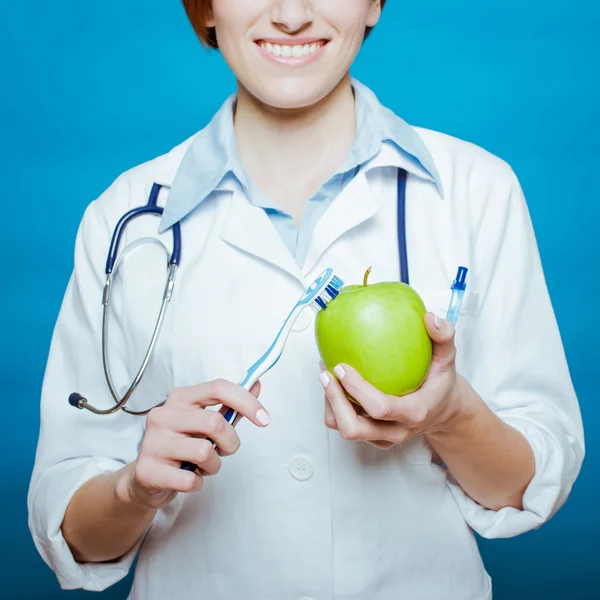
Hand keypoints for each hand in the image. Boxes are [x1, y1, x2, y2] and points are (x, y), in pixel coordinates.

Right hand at [119, 379, 268, 508]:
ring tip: (200, 465)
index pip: (218, 388)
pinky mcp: (147, 470)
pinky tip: (186, 478)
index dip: (246, 401)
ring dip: (213, 465)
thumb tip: (255, 383)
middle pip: (214, 422)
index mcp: (180, 397)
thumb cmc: (181, 446)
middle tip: (223, 451)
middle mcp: (163, 414)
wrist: (144, 479)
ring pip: (205, 452)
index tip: (264, 419)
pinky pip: (190, 480)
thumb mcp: (206, 422)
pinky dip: (197, 483)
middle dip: (230, 442)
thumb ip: (231, 405)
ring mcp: (152, 442)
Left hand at [320, 313, 462, 449]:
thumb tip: (430, 318)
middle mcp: (396, 431)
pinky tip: (334, 381)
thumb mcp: (448, 357)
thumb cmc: (440, 381)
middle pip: (354, 428)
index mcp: (414, 413)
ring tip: (326, 373)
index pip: (379, 408)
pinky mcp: (372, 436)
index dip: (356, 389)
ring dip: (330, 402)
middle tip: (326, 372)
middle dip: (334, 400)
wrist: (443, 409)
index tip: (342, 365)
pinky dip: (333, 406)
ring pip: (344, 427)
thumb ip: (443, 336)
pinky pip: (343, 424)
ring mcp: (382, 437)